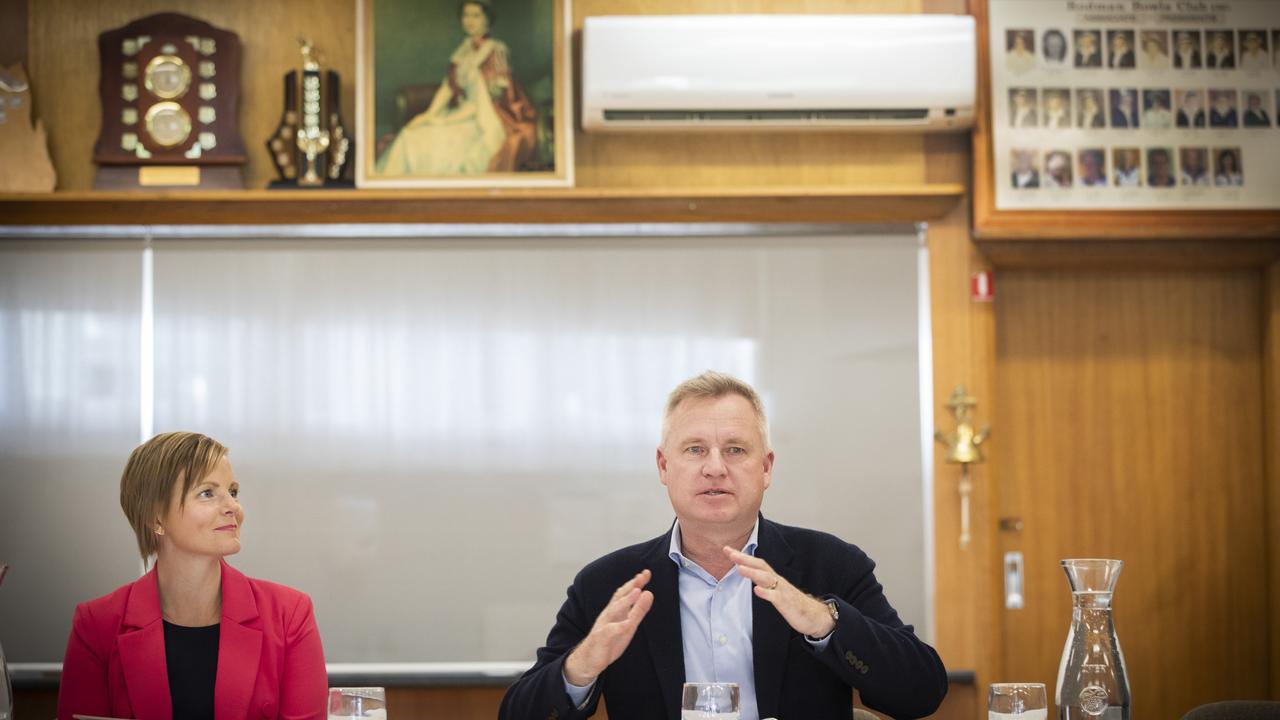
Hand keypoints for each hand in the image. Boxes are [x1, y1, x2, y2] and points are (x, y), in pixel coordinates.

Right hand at [564, 569, 653, 685]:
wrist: (587, 660)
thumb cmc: (609, 641)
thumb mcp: (628, 625)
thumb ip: (638, 610)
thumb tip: (649, 594)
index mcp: (615, 611)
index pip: (625, 593)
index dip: (635, 583)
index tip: (646, 573)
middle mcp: (608, 615)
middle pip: (619, 597)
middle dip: (631, 586)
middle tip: (642, 576)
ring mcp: (604, 625)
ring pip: (614, 611)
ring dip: (626, 601)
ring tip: (637, 591)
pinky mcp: (601, 638)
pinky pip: (610, 632)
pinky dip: (619, 627)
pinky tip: (628, 623)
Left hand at [724, 547, 835, 638]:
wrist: (815, 616)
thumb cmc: (792, 602)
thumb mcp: (775, 590)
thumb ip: (762, 582)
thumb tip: (747, 574)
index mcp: (773, 577)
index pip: (756, 563)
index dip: (742, 556)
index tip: (726, 549)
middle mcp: (777, 580)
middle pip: (759, 566)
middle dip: (744, 558)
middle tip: (729, 552)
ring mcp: (782, 590)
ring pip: (766, 578)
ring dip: (752, 572)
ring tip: (739, 568)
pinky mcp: (787, 602)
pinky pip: (776, 597)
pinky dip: (766, 593)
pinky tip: (756, 590)